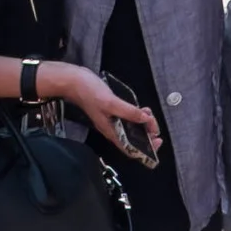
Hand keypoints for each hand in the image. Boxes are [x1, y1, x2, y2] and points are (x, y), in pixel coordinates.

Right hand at [45, 63, 160, 158]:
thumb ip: (128, 111)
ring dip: (143, 124)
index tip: (157, 141)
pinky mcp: (112, 110)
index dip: (146, 150)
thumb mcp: (111, 103)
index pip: (130, 149)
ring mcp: (111, 119)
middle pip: (133, 139)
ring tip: (149, 114)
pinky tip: (142, 109)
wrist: (73, 80)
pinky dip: (137, 115)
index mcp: (111, 131)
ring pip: (131, 128)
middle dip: (147, 135)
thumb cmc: (89, 92)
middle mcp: (112, 128)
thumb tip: (146, 119)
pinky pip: (128, 117)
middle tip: (155, 125)